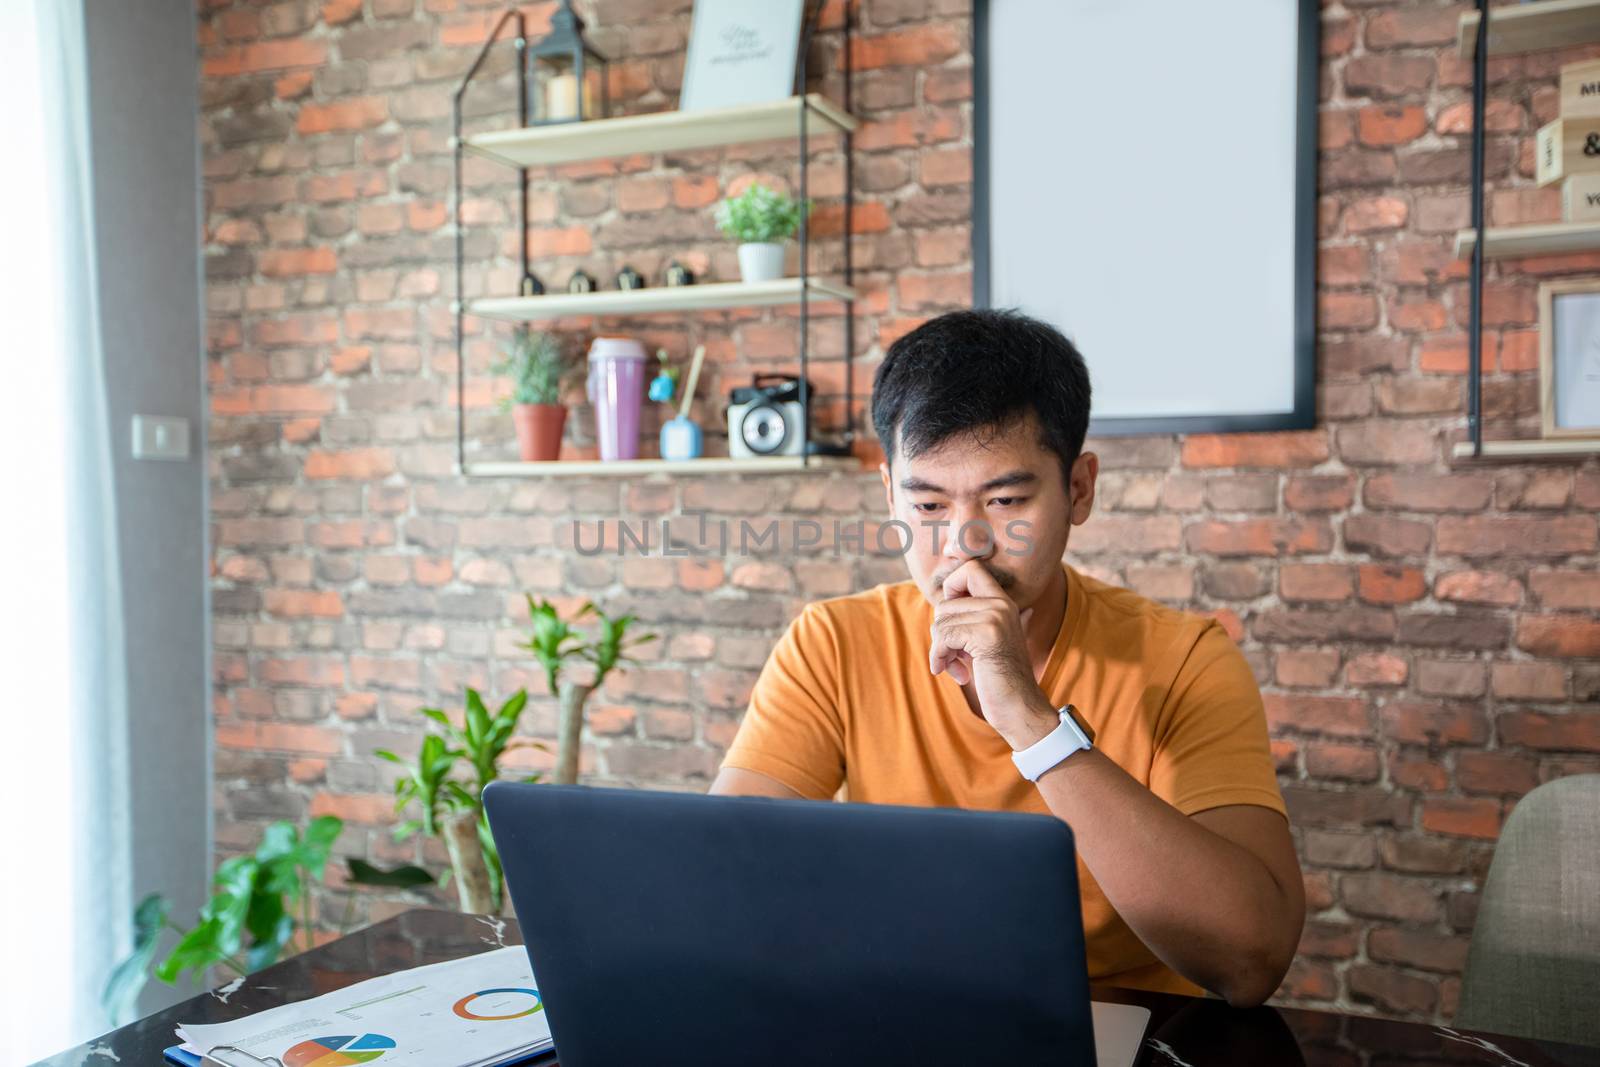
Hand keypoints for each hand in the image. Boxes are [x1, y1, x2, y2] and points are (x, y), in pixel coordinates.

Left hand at [929, 560, 1056, 748]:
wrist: (1020, 708)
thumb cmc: (998, 679)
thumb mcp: (985, 641)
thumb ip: (971, 618)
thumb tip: (944, 599)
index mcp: (1003, 602)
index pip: (970, 568)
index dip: (951, 587)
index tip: (950, 616)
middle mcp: (1001, 603)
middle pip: (946, 602)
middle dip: (941, 632)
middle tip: (953, 655)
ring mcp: (996, 616)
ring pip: (941, 621)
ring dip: (941, 649)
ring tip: (958, 666)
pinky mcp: (987, 634)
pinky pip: (944, 636)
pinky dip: (941, 657)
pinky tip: (957, 674)